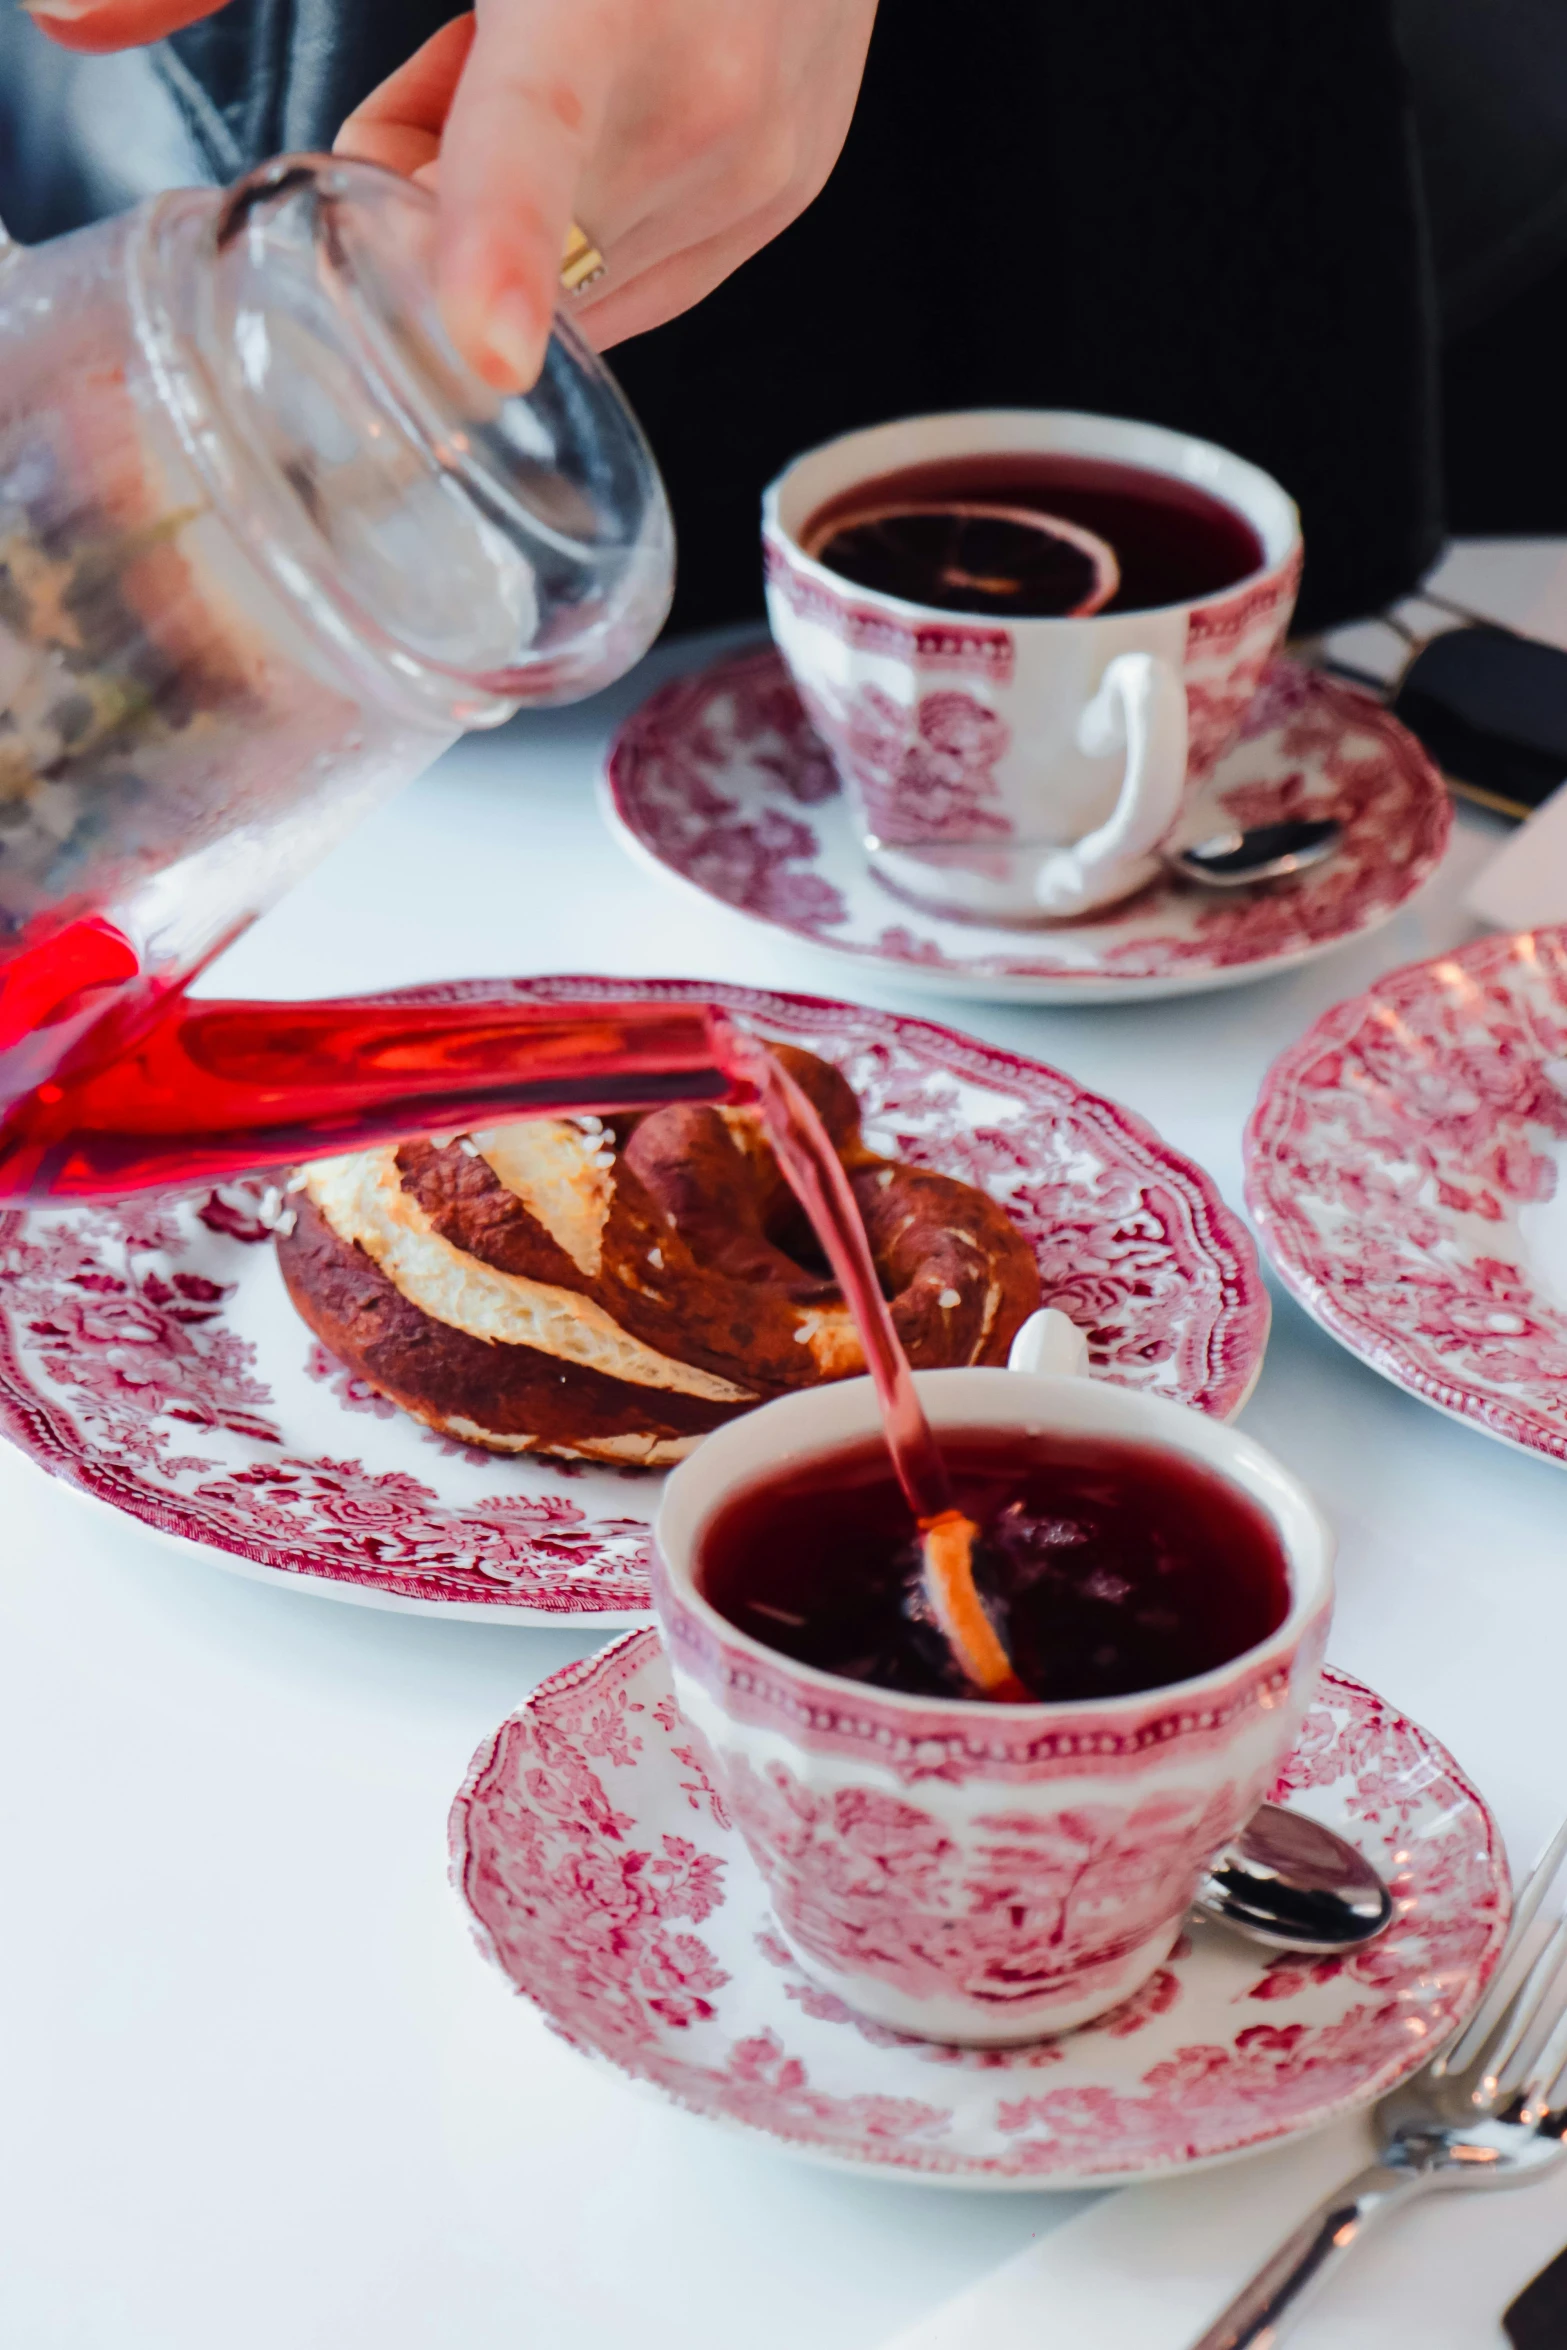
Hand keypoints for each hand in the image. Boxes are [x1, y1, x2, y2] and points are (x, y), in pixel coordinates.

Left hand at [26, 0, 878, 390]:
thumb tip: (62, 21)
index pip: (536, 139)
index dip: (495, 247)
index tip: (478, 354)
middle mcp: (707, 89)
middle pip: (512, 252)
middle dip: (441, 203)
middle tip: (436, 81)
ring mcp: (764, 160)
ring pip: (578, 284)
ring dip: (521, 223)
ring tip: (537, 78)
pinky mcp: (790, 194)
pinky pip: (647, 278)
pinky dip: (588, 224)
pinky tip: (599, 118)